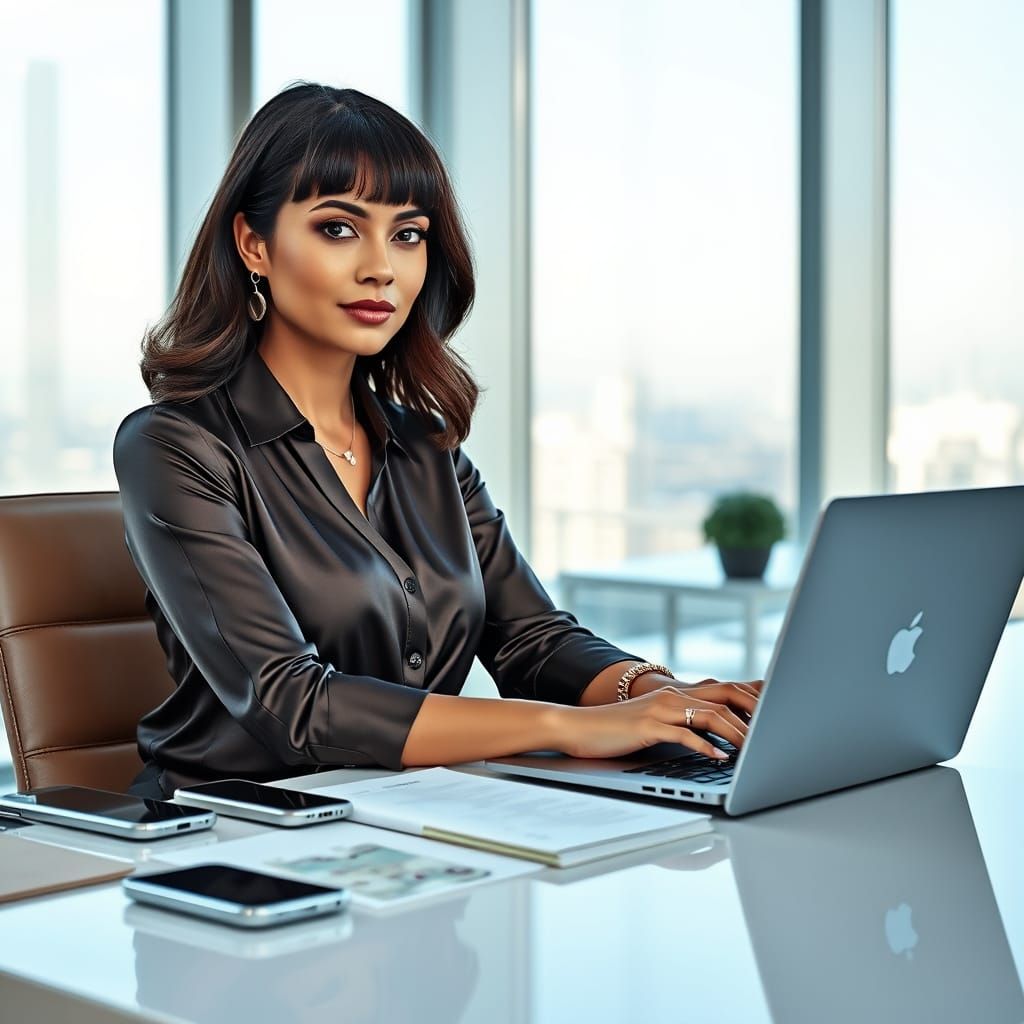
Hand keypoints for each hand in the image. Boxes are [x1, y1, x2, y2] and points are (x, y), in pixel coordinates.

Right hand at [550, 680, 761, 761]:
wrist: (578, 727)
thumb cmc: (617, 730)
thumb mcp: (655, 722)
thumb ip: (683, 723)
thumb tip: (715, 738)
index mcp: (677, 693)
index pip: (726, 689)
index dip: (754, 699)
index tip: (779, 714)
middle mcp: (673, 695)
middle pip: (726, 697)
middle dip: (755, 713)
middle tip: (778, 732)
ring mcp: (661, 709)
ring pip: (710, 714)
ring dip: (737, 733)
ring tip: (755, 751)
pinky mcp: (649, 726)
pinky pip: (685, 734)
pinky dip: (707, 746)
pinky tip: (720, 757)